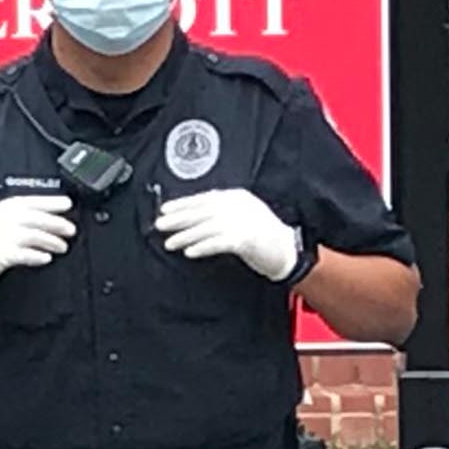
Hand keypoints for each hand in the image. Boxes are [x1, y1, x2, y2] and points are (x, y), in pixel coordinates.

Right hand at [0, 194, 75, 299]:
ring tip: (62, 246)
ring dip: (49, 240)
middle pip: (32, 217)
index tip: (66, 204)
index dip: (48, 202)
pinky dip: (36, 255)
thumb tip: (38, 220)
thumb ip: (8, 219)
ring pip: (31, 235)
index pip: (26, 202)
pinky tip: (46, 258)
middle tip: (70, 228)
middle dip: (55, 222)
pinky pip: (22, 254)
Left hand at [152, 187, 305, 282]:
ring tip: (170, 243)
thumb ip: (220, 212)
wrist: (288, 250)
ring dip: (186, 236)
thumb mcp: (242, 215)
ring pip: (206, 227)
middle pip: (201, 211)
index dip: (182, 204)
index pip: (203, 198)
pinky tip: (190, 252)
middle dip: (179, 218)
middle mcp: (238, 206)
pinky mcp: (246, 239)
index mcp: (236, 197)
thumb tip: (191, 218)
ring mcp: (243, 221)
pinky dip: (202, 247)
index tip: (165, 210)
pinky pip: (218, 243)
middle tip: (160, 225)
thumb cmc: (264, 235)